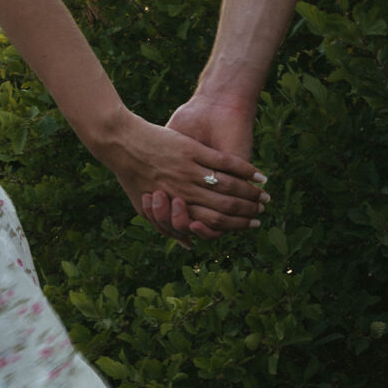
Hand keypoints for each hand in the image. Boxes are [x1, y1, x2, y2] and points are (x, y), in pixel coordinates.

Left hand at [101, 110, 266, 244]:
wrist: (121, 142)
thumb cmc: (131, 176)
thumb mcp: (143, 207)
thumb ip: (165, 225)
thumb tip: (186, 244)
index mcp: (175, 206)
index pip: (212, 223)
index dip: (233, 226)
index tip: (249, 225)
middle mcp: (185, 192)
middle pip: (224, 207)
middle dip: (247, 211)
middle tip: (262, 212)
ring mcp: (190, 171)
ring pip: (227, 187)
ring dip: (250, 193)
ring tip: (265, 195)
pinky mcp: (191, 150)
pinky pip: (223, 163)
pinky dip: (244, 170)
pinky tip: (259, 175)